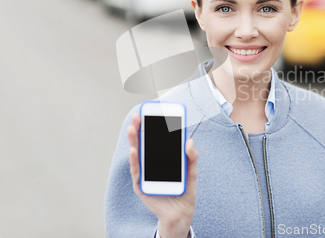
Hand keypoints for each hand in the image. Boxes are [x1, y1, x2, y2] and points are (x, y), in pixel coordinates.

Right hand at [128, 113, 197, 237]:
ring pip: (137, 155)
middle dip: (140, 129)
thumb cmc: (185, 190)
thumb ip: (192, 156)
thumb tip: (189, 141)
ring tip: (132, 128)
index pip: (155, 140)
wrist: (182, 213)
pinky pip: (137, 171)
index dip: (152, 126)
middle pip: (143, 144)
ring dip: (134, 141)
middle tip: (138, 115)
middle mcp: (151, 165)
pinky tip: (134, 150)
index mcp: (163, 159)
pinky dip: (135, 160)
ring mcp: (145, 174)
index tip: (151, 112)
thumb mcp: (192, 171)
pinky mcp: (141, 186)